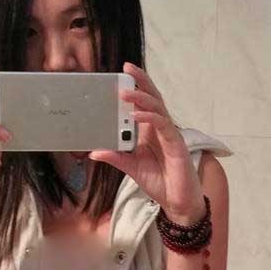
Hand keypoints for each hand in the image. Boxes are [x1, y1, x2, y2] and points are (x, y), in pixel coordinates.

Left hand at [88, 62, 204, 223]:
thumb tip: (93, 151)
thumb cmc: (158, 181)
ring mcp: (169, 134)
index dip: (135, 87)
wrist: (176, 201)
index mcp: (149, 131)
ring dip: (141, 97)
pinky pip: (162, 124)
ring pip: (158, 107)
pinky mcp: (176, 143)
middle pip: (152, 98)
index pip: (143, 103)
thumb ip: (115, 157)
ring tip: (125, 92)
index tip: (121, 74)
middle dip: (141, 81)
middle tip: (127, 68)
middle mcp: (160, 128)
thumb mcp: (130, 167)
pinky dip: (149, 118)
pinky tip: (136, 115)